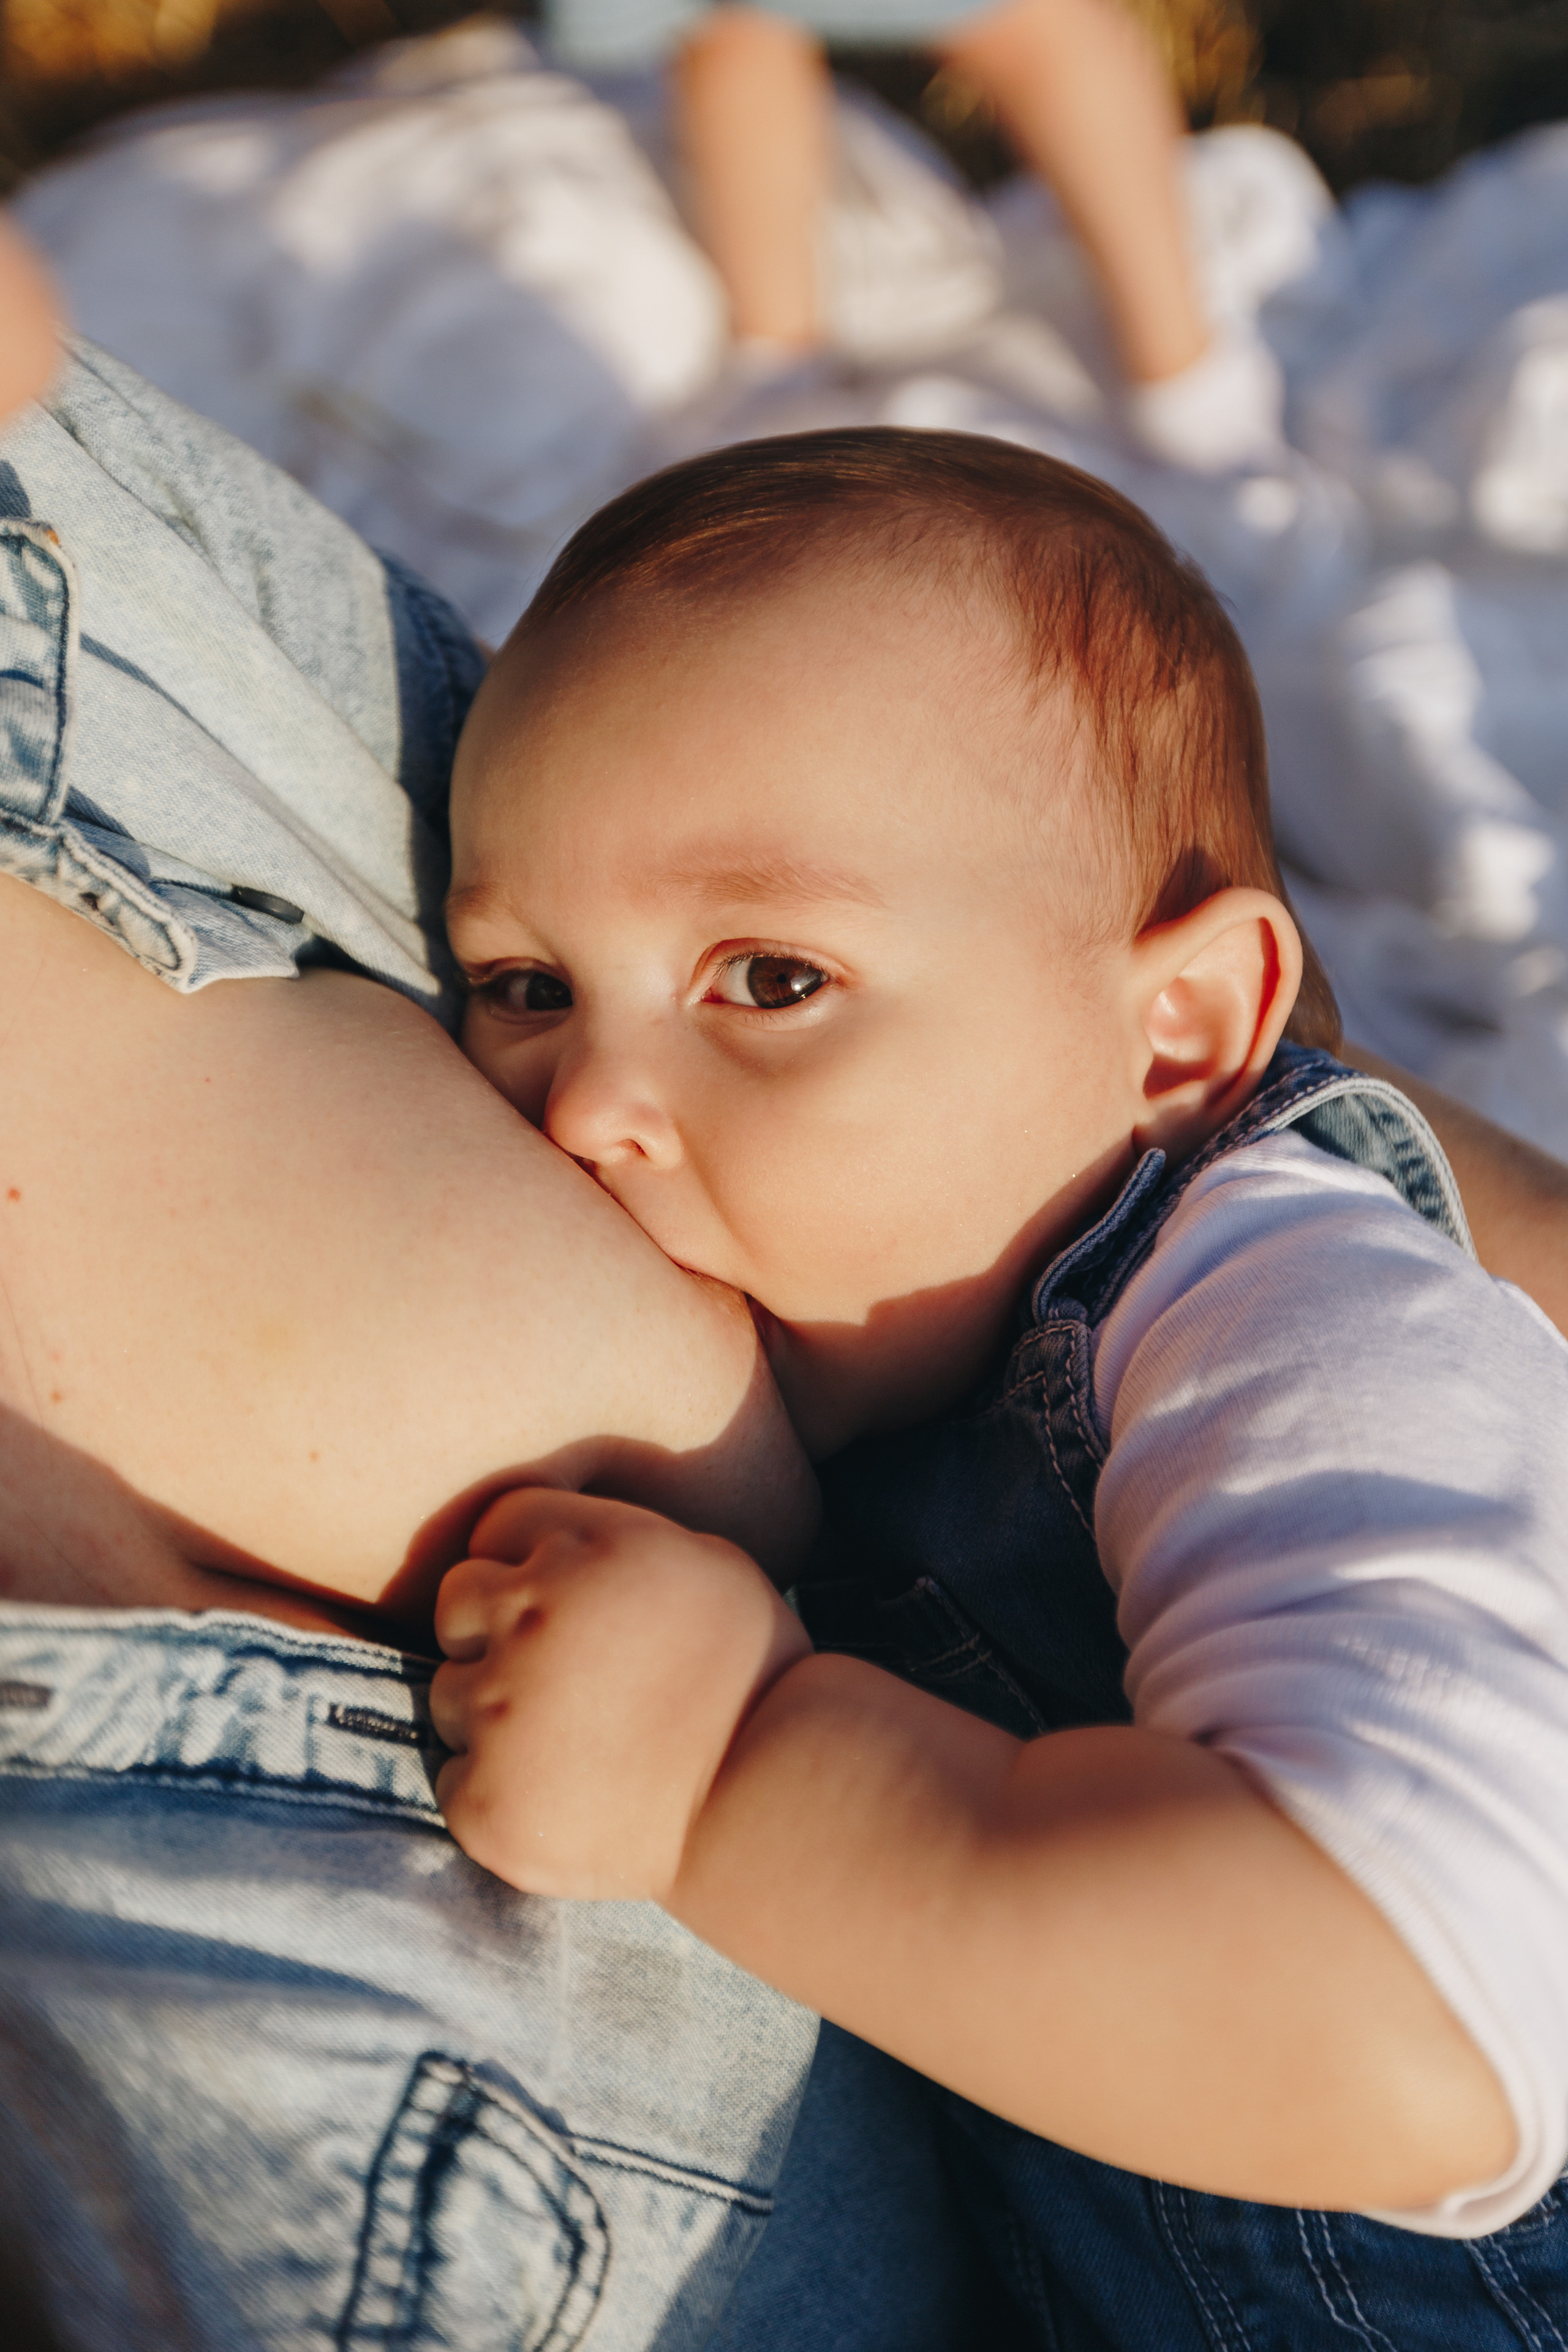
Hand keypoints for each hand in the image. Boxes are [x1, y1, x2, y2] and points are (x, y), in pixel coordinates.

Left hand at [430, 1487, 810, 1901]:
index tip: (561, 1603)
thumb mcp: (705, 1564)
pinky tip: (563, 1795)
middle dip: (493, 1630)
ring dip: (493, 1713)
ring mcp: (500, 1710)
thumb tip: (549, 1540)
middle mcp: (531, 1616)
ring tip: (571, 1743)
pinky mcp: (486, 1799)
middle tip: (559, 1675)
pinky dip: (496, 1789)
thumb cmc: (755, 1679)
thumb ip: (612, 1541)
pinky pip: (454, 1777)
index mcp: (585, 1550)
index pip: (498, 1524)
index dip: (526, 1560)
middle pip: (458, 1602)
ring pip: (449, 1693)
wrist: (773, 1800)